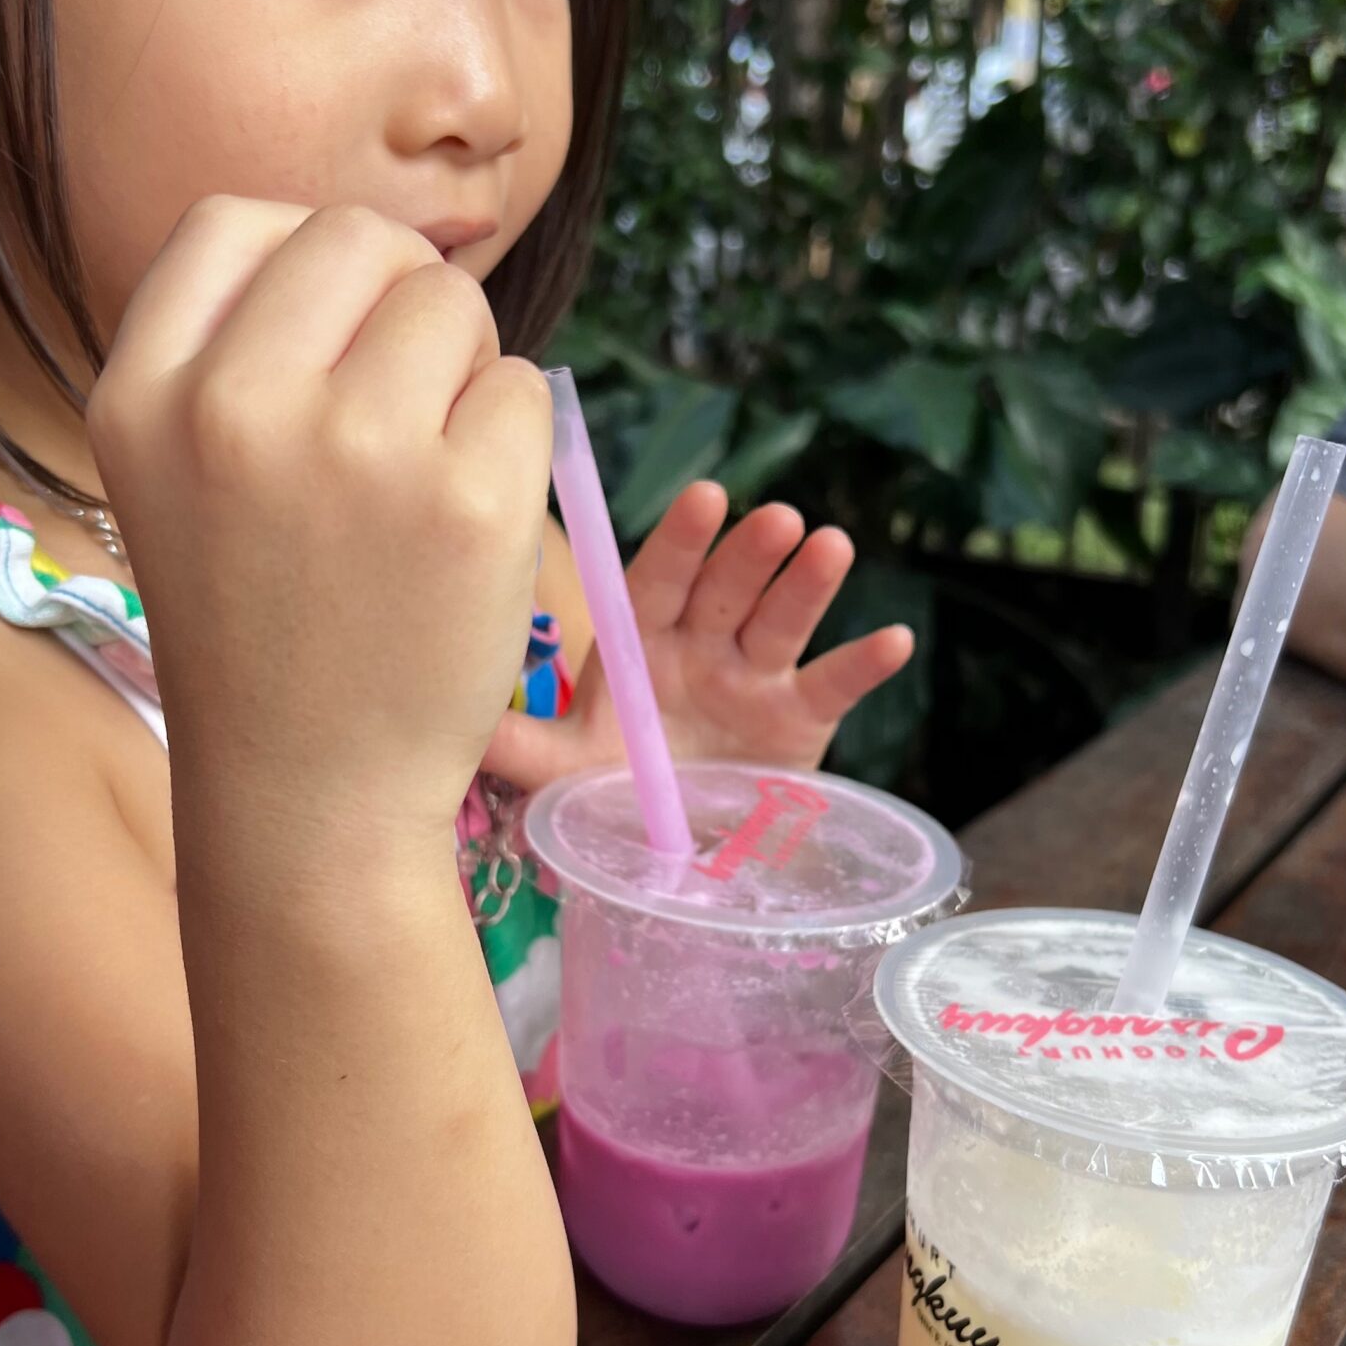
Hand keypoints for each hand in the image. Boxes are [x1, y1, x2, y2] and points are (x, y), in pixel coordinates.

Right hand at [89, 198, 551, 849]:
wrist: (306, 792)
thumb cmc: (259, 621)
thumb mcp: (176, 471)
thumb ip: (235, 346)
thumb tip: (373, 243)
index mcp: (141, 395)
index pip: (235, 220)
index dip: (301, 263)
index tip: (320, 346)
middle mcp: (235, 409)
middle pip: (362, 240)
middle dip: (397, 304)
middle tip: (388, 416)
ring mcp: (359, 450)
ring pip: (453, 304)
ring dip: (460, 372)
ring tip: (417, 479)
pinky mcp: (471, 501)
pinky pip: (523, 390)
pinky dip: (509, 443)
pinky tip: (460, 527)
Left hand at [481, 481, 913, 792]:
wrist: (666, 846)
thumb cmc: (610, 787)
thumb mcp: (557, 767)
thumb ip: (511, 739)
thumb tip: (451, 711)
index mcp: (643, 642)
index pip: (658, 579)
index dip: (682, 541)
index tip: (706, 498)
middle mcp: (702, 646)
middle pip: (727, 588)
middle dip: (750, 553)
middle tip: (775, 519)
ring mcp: (755, 678)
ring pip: (783, 620)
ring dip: (808, 584)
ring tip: (830, 548)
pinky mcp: (800, 720)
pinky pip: (833, 687)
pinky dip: (864, 665)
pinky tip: (894, 641)